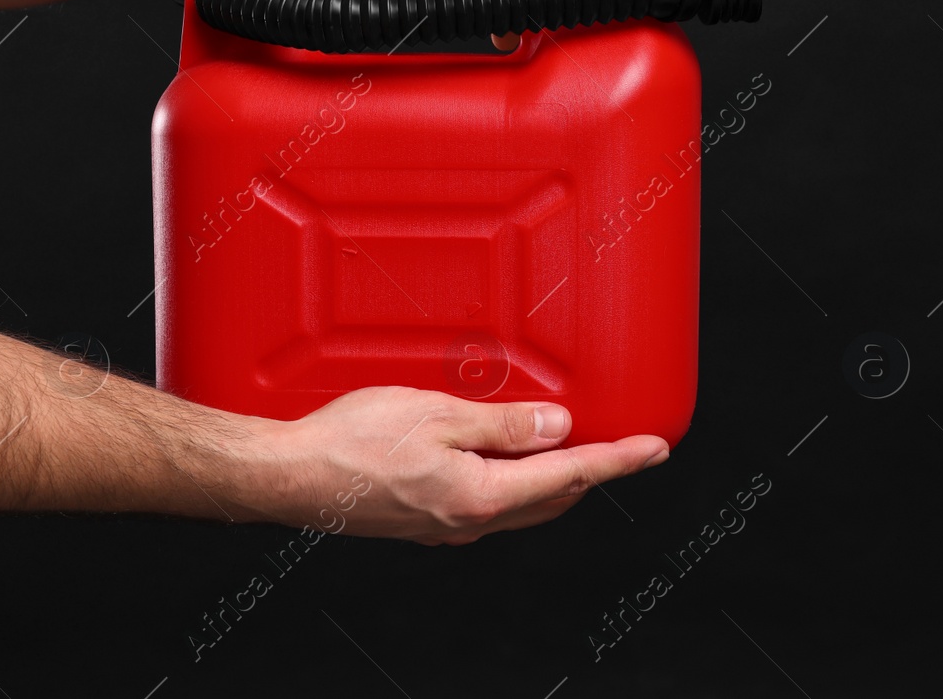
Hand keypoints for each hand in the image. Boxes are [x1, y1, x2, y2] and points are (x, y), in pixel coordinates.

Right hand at [250, 386, 669, 543]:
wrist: (287, 476)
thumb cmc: (352, 441)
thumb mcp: (438, 416)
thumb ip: (505, 425)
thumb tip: (559, 428)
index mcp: (482, 496)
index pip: (571, 475)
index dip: (619, 460)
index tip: (655, 449)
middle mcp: (470, 521)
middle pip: (553, 500)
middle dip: (592, 472)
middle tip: (621, 444)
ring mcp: (446, 526)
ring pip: (521, 506)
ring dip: (553, 480)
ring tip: (568, 444)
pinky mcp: (423, 521)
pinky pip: (488, 504)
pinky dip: (513, 483)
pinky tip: (502, 456)